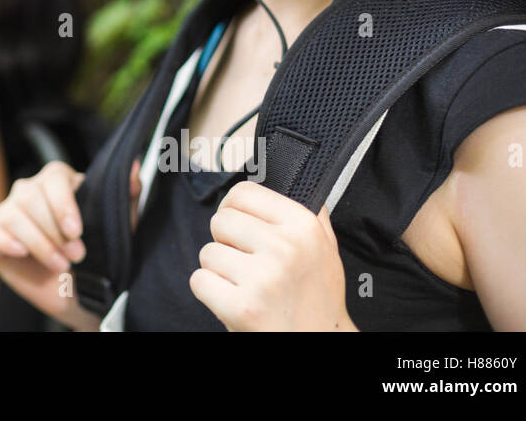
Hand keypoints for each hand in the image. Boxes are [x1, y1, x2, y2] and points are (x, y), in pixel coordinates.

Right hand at [0, 158, 142, 329]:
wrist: (82, 294)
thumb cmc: (99, 257)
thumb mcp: (120, 228)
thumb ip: (128, 197)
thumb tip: (136, 168)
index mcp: (57, 182)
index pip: (53, 176)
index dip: (63, 203)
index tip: (77, 231)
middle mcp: (28, 191)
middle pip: (30, 196)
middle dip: (53, 231)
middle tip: (75, 256)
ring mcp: (6, 212)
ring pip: (11, 214)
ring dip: (37, 243)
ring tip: (59, 264)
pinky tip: (18, 251)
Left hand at [189, 180, 356, 330]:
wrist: (319, 345)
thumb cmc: (318, 300)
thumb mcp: (326, 250)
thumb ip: (309, 214)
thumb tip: (287, 180)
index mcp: (304, 226)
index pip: (243, 192)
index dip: (234, 210)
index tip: (240, 228)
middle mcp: (285, 248)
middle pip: (220, 220)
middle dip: (226, 243)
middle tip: (247, 265)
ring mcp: (263, 278)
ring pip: (207, 252)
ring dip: (219, 271)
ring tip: (246, 287)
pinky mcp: (242, 307)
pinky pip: (199, 281)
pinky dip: (210, 293)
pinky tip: (235, 301)